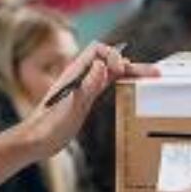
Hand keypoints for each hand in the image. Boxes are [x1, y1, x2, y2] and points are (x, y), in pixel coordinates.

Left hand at [19, 42, 157, 158]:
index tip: (121, 70)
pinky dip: (118, 81)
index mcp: (74, 73)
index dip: (113, 55)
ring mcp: (82, 86)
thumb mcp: (72, 106)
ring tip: (148, 76)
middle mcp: (79, 76)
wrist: (36, 141)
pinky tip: (128, 84)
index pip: (98, 50)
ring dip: (128, 72)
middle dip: (131, 64)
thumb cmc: (50, 126)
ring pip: (109, 72)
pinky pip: (104, 83)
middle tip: (154, 72)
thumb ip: (87, 85)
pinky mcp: (83, 98)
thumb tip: (103, 64)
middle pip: (108, 61)